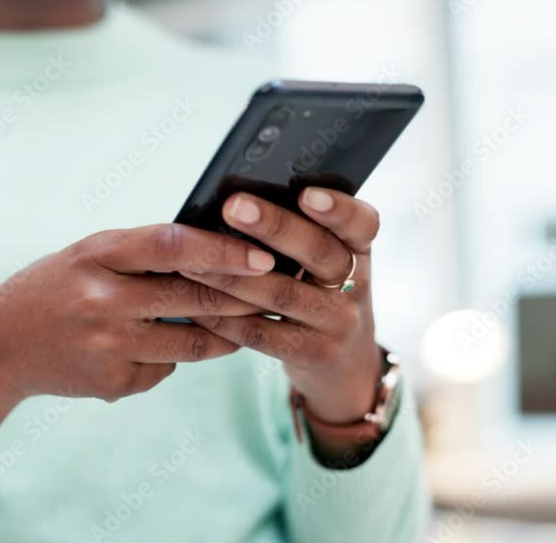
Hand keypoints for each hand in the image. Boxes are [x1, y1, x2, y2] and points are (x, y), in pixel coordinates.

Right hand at [0, 223, 273, 471]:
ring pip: (193, 344)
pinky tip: (160, 348)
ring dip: (224, 334)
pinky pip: (166, 370)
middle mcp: (104, 300)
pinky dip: (173, 359)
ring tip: (243, 323)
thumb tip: (216, 255)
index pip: (175, 245)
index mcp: (98, 255)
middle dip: (243, 297)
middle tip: (276, 292)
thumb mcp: (86, 256)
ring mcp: (109, 346)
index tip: (264, 254)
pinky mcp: (112, 383)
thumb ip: (141, 254)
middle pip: (194, 298)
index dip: (225, 250)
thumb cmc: (50, 290)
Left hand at [181, 187, 383, 425]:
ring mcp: (338, 323)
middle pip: (318, 252)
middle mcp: (354, 284)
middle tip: (233, 207)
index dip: (337, 209)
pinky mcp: (313, 355)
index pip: (362, 223)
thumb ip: (297, 234)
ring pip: (282, 294)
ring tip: (193, 258)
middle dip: (274, 227)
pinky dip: (225, 319)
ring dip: (232, 275)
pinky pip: (262, 334)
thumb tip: (234, 200)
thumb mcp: (323, 263)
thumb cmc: (315, 292)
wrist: (343, 362)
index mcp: (357, 249)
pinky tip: (195, 306)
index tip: (306, 193)